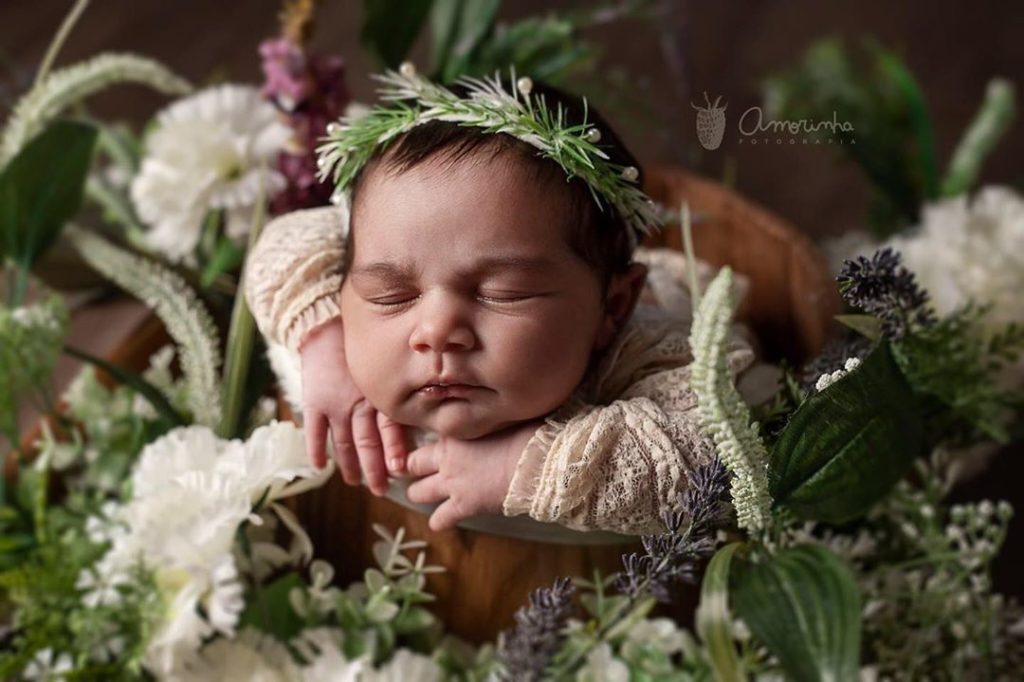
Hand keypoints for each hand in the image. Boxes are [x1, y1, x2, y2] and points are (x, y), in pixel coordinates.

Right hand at [299, 317, 407, 494]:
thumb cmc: (366, 346)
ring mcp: (335, 403)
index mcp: (380, 395)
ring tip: (353, 481)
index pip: (390, 429)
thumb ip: (399, 390)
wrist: (326, 325)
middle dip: (374, 468)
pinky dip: (316, 449)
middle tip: (380, 489)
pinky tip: (318, 467)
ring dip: (348, 464)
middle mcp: (359, 403)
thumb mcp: (389, 365)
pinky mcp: (314, 401)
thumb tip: (424, 411)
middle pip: (368, 442)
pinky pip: (314, 430)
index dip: (394, 450)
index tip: (399, 471)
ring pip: (344, 441)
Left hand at [404, 419, 542, 530]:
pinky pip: (440, 519)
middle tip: (415, 470)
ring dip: (418, 494)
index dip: (430, 439)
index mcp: (455, 433)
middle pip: (413, 463)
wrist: (535, 461)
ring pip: (418, 492)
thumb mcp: (504, 420)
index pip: (429, 434)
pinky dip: (439, 522)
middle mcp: (446, 458)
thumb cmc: (527, 434)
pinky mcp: (463, 506)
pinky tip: (441, 522)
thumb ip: (490, 421)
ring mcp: (452, 484)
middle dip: (412, 467)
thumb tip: (497, 415)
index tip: (433, 443)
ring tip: (421, 494)